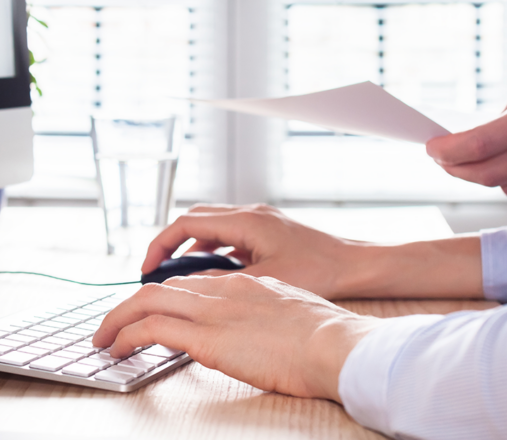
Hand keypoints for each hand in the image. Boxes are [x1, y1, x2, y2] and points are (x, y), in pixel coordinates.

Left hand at [93, 274, 382, 400]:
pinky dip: (126, 335)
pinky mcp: (205, 336)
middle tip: (112, 324)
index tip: (148, 311)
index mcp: (242, 284)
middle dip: (130, 305)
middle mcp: (221, 290)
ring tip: (103, 339)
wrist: (335, 345)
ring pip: (146, 301)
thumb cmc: (325, 338)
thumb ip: (262, 313)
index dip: (163, 296)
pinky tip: (116, 349)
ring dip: (118, 319)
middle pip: (161, 288)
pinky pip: (150, 328)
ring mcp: (212, 310)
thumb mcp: (288, 312)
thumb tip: (251, 329)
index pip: (189, 283)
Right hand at [142, 203, 483, 299]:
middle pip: (194, 219)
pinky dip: (213, 250)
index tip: (148, 267)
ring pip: (211, 226)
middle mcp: (250, 213)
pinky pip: (229, 234)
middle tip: (156, 270)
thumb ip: (226, 283)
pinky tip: (214, 274)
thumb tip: (190, 292)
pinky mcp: (268, 231)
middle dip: (170, 243)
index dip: (161, 245)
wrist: (357, 265)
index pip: (187, 223)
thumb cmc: (321, 271)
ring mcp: (260, 220)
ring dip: (192, 246)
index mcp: (246, 220)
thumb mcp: (266, 282)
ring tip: (179, 276)